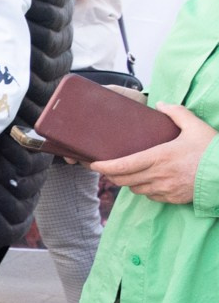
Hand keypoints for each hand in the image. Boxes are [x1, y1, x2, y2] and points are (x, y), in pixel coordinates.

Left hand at [93, 104, 216, 204]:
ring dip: (129, 182)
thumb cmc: (211, 149)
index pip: (123, 166)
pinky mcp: (173, 198)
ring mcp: (165, 189)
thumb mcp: (195, 126)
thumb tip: (161, 104)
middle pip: (123, 180)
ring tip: (129, 173)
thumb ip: (176, 113)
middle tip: (107, 169)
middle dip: (112, 175)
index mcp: (159, 157)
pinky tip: (149, 181)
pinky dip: (146, 189)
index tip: (94, 164)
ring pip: (136, 189)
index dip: (105, 167)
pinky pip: (151, 196)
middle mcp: (158, 175)